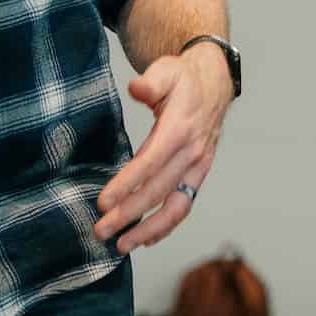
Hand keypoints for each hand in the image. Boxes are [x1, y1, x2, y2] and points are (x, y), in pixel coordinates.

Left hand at [95, 44, 231, 252]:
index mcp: (180, 129)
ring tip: (122, 245)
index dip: (127, 184)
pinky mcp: (198, 174)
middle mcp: (191, 153)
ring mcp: (197, 167)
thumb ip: (151, 81)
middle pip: (158, 190)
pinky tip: (146, 239)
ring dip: (149, 230)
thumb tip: (137, 88)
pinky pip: (184, 205)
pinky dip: (166, 226)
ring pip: (176, 207)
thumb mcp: (167, 70)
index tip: (104, 202)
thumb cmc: (184, 79)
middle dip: (129, 214)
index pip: (150, 162)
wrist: (215, 83)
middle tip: (101, 230)